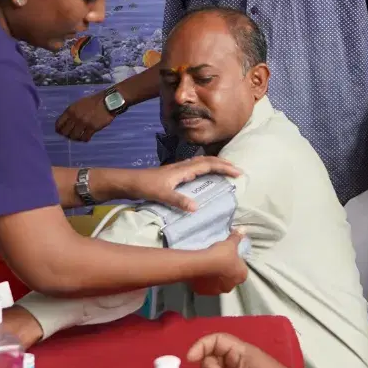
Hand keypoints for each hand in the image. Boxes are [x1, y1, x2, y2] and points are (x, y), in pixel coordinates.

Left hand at [55, 92, 115, 142]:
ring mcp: (84, 123)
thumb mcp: (79, 104)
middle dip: (66, 135)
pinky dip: (84, 139)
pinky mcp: (92, 128)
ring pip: (74, 136)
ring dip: (76, 138)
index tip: (60, 132)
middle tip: (70, 136)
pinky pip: (85, 137)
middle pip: (65, 132)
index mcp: (70, 110)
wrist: (107, 101)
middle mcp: (75, 117)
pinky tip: (86, 138)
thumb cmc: (93, 101)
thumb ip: (72, 112)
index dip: (59, 129)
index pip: (59, 123)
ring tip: (79, 137)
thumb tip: (67, 122)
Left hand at [119, 155, 242, 210]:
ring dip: (216, 165)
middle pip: (208, 161)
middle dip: (224, 164)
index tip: (238, 173)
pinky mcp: (175, 174)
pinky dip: (206, 169)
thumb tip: (196, 207)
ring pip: (202, 163)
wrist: (128, 182)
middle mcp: (183, 167)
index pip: (209, 165)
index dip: (225, 168)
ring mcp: (178, 169)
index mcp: (183, 169)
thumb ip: (178, 200)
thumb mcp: (161, 194)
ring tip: (226, 171)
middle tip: (238, 171)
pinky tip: (206, 176)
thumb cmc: (144, 186)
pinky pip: (196, 168)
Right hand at [188, 231, 250, 295]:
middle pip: (229, 278)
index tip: (228, 256)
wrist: (201, 264)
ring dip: (214, 277)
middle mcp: (231, 286)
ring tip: (208, 266)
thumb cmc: (221, 254)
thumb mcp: (230, 243)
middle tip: (218, 261)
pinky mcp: (203, 292)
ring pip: (217, 283)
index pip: (241, 269)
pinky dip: (203, 280)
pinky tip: (200, 272)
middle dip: (225, 271)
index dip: (235, 262)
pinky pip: (204, 286)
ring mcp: (217, 291)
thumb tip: (243, 229)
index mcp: (242, 276)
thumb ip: (237, 237)